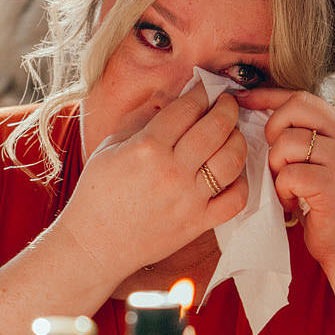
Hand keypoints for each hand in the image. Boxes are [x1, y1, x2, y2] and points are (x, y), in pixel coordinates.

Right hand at [55, 82, 250, 279]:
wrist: (94, 244)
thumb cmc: (96, 194)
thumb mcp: (109, 147)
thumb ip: (140, 119)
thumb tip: (170, 97)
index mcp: (146, 148)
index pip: (187, 108)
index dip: (201, 93)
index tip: (206, 90)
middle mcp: (171, 171)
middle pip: (216, 128)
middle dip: (227, 108)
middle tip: (227, 104)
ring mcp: (188, 199)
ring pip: (232, 159)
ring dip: (238, 140)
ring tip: (232, 135)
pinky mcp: (198, 223)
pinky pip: (235, 199)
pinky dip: (240, 183)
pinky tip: (231, 174)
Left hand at [243, 87, 334, 273]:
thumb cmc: (328, 208)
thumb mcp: (321, 164)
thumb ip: (304, 139)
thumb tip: (258, 112)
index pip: (301, 97)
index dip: (267, 96)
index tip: (241, 100)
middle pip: (296, 107)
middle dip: (272, 130)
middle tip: (275, 160)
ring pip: (287, 142)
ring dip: (276, 167)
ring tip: (287, 187)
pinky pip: (289, 174)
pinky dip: (283, 190)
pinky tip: (294, 203)